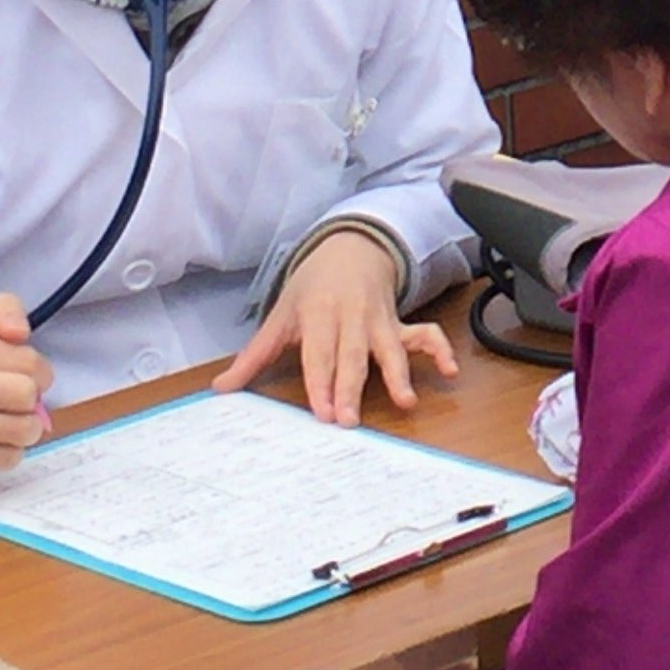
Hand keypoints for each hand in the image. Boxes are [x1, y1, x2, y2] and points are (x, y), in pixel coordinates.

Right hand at [0, 292, 52, 479]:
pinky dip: (10, 450)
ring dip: (25, 425)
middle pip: (26, 396)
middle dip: (32, 398)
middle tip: (17, 397)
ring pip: (22, 430)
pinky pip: (9, 458)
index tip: (23, 371)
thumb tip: (17, 332)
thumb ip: (7, 312)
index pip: (29, 363)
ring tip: (7, 418)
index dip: (38, 369)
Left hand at [213, 230, 456, 426]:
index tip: (322, 412)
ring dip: (399, 375)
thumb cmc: (312, 286)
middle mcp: (351, 318)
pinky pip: (424, 333)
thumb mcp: (280, 315)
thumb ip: (254, 354)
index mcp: (319, 314)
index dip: (321, 382)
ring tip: (406, 400)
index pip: (319, 353)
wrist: (350, 248)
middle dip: (352, 388)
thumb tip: (220, 387)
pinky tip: (450, 370)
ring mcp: (379, 321)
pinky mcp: (399, 323)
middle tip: (349, 421)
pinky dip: (439, 349)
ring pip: (390, 349)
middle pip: (352, 356)